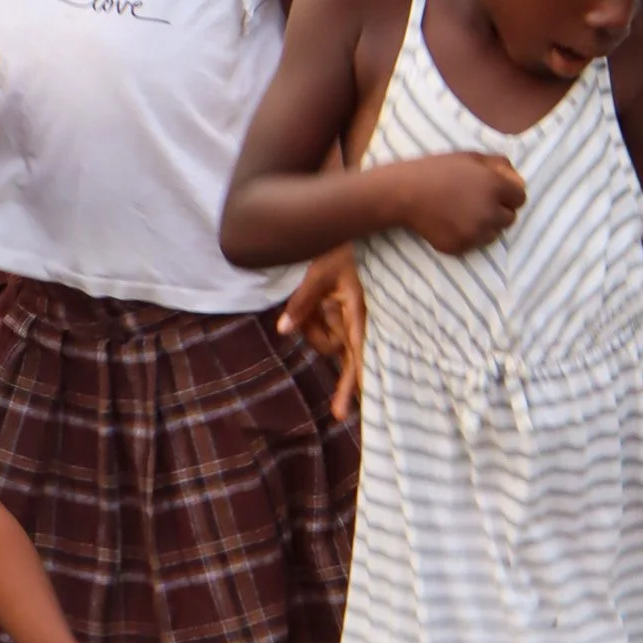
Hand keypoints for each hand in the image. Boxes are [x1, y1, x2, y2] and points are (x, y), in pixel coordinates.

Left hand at [279, 245, 364, 416]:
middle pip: (343, 356)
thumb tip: (283, 330)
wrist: (351, 230)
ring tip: (315, 295)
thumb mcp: (318, 272)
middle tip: (337, 413)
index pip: (358, 353)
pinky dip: (313, 321)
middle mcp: (358, 322)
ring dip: (314, 326)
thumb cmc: (339, 250)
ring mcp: (350, 321)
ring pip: (327, 342)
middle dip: (339, 376)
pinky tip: (315, 301)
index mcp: (359, 312)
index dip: (356, 380)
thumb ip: (302, 301)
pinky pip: (323, 330)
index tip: (354, 405)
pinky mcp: (343, 317)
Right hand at [393, 150, 526, 254]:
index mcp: (495, 187)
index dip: (507, 194)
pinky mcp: (462, 247)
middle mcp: (490, 212)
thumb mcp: (469, 157)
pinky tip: (451, 223)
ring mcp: (476, 232)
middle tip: (475, 203)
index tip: (493, 192)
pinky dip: (467, 236)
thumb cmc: (436, 170)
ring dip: (485, 225)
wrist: (403, 194)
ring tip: (463, 213)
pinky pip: (475, 244)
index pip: (520, 198)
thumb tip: (518, 179)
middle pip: (509, 218)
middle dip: (497, 210)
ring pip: (494, 233)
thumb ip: (499, 165)